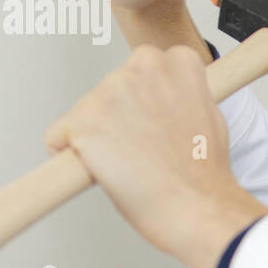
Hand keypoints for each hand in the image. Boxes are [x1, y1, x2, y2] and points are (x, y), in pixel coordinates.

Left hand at [43, 43, 267, 267]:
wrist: (197, 207)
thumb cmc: (204, 172)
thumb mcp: (210, 116)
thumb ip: (182, 96)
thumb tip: (162, 100)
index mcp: (179, 61)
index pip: (144, 69)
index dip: (147, 102)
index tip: (155, 124)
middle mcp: (143, 65)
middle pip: (112, 87)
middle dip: (119, 115)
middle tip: (143, 149)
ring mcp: (109, 92)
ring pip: (85, 111)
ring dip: (97, 136)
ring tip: (130, 164)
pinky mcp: (82, 121)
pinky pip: (57, 137)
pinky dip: (69, 155)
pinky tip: (100, 170)